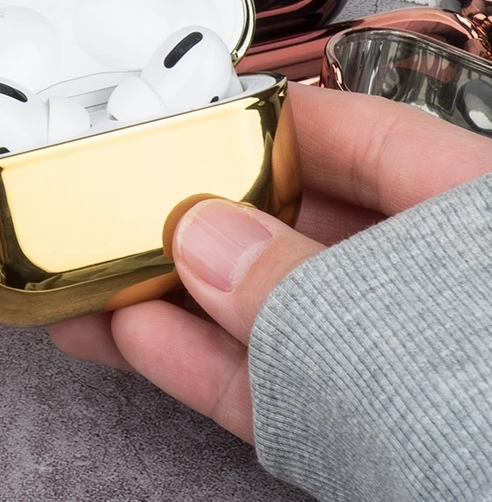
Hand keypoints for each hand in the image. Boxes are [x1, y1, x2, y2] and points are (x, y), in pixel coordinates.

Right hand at [48, 82, 491, 440]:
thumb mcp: (422, 326)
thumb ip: (302, 283)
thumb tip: (203, 237)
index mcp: (473, 213)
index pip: (348, 132)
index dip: (256, 121)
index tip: (176, 123)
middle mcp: (435, 280)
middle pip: (294, 221)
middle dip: (198, 217)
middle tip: (121, 211)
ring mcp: (399, 359)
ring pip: (273, 307)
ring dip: (180, 297)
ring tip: (99, 279)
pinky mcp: (375, 432)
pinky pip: (278, 381)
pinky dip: (209, 363)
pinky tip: (138, 338)